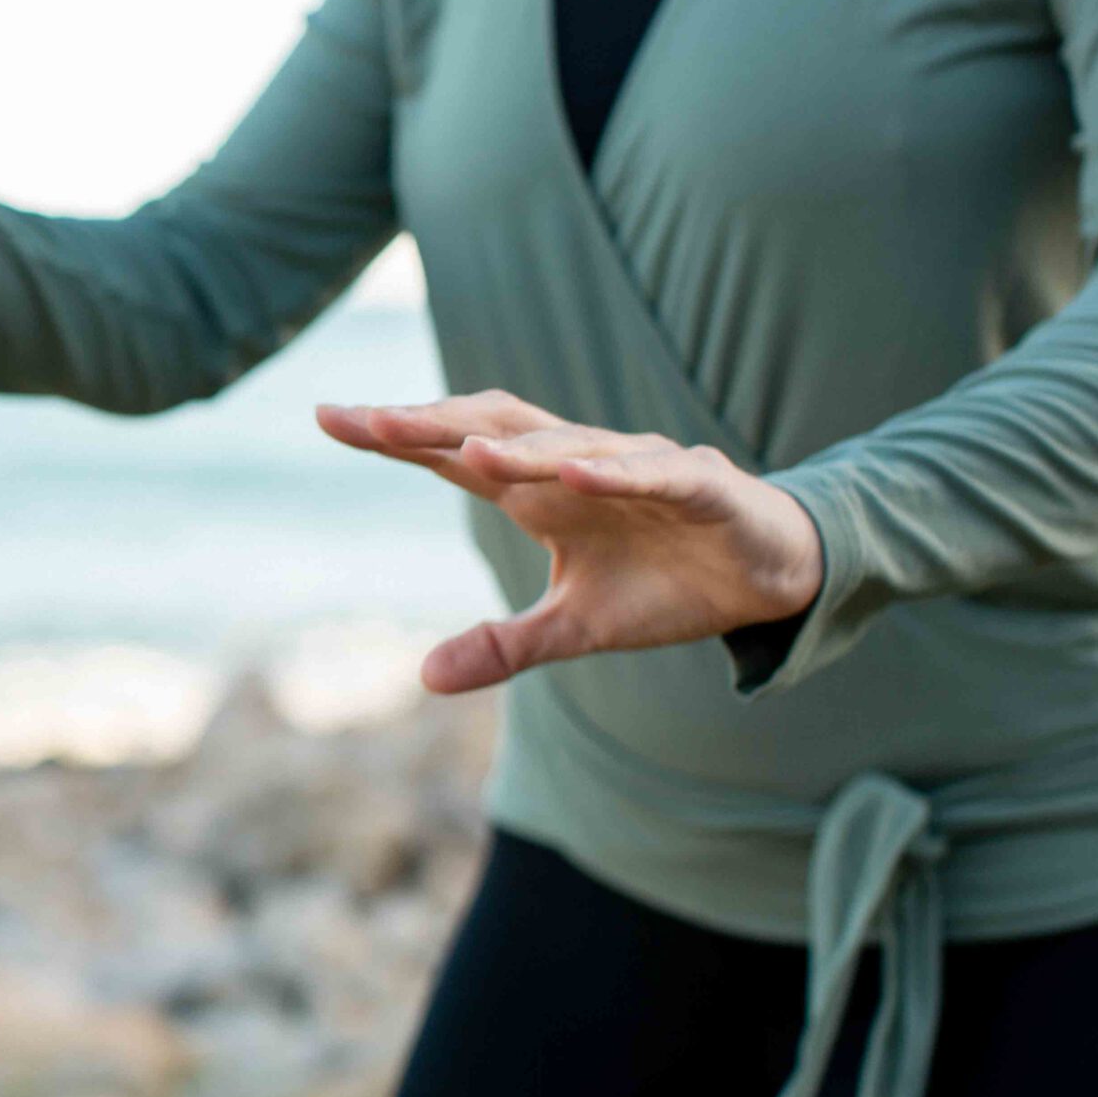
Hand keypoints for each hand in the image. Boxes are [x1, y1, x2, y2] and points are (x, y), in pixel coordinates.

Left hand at [316, 390, 824, 693]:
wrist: (769, 574)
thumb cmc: (664, 585)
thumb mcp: (575, 629)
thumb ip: (504, 646)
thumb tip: (425, 678)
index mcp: (538, 490)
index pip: (454, 454)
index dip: (395, 435)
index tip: (328, 418)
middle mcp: (577, 465)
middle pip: (493, 429)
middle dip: (432, 423)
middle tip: (367, 420)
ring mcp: (638, 466)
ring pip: (567, 445)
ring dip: (516, 447)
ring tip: (462, 448)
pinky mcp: (699, 483)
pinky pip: (651, 471)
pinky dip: (613, 471)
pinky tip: (573, 472)